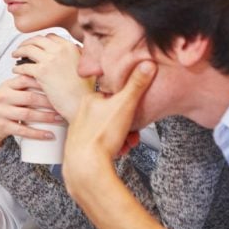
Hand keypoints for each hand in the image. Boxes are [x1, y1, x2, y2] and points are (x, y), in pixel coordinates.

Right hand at [0, 75, 60, 156]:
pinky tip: (49, 135)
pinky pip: (22, 131)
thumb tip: (52, 77)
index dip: (42, 81)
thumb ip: (23, 84)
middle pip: (29, 98)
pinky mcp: (2, 126)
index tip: (58, 85)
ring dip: (46, 117)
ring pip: (27, 115)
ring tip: (60, 119)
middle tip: (63, 105)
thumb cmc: (2, 106)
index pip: (25, 79)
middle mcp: (3, 97)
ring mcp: (1, 112)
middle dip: (48, 102)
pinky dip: (38, 134)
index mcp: (7, 86)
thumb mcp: (8, 92)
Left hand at [13, 34, 93, 121]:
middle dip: (26, 43)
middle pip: (37, 40)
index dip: (40, 40)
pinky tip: (16, 70)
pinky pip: (24, 66)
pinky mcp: (42, 72)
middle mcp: (60, 49)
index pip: (50, 37)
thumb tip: (74, 49)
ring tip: (15, 55)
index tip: (35, 44)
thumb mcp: (84, 65)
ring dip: (19, 51)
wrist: (82, 102)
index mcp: (70, 47)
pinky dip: (18, 67)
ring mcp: (50, 60)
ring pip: (28, 49)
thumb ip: (78, 55)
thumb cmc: (84, 89)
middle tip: (21, 47)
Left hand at [63, 60, 156, 196]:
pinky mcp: (82, 144)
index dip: (129, 104)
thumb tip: (147, 63)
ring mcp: (81, 128)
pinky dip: (113, 146)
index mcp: (90, 99)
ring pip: (110, 129)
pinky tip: (118, 151)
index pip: (114, 95)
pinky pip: (103, 142)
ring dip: (123, 137)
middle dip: (128, 125)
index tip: (135, 112)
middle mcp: (82, 112)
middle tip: (133, 133)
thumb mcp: (125, 105)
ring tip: (126, 143)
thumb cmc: (101, 135)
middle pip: (114, 114)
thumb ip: (136, 84)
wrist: (86, 165)